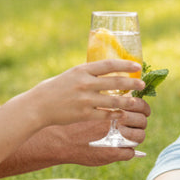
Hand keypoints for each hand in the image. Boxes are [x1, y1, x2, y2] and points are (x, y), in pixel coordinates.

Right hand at [25, 60, 144, 127]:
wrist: (37, 106)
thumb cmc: (54, 89)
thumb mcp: (71, 74)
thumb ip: (87, 74)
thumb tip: (107, 72)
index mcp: (82, 70)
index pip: (109, 64)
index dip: (126, 65)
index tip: (137, 66)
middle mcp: (85, 83)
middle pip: (115, 82)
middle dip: (132, 84)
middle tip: (142, 84)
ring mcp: (85, 99)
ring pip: (114, 101)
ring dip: (128, 101)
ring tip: (136, 101)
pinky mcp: (84, 114)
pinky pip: (105, 114)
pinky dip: (116, 114)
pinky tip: (122, 114)